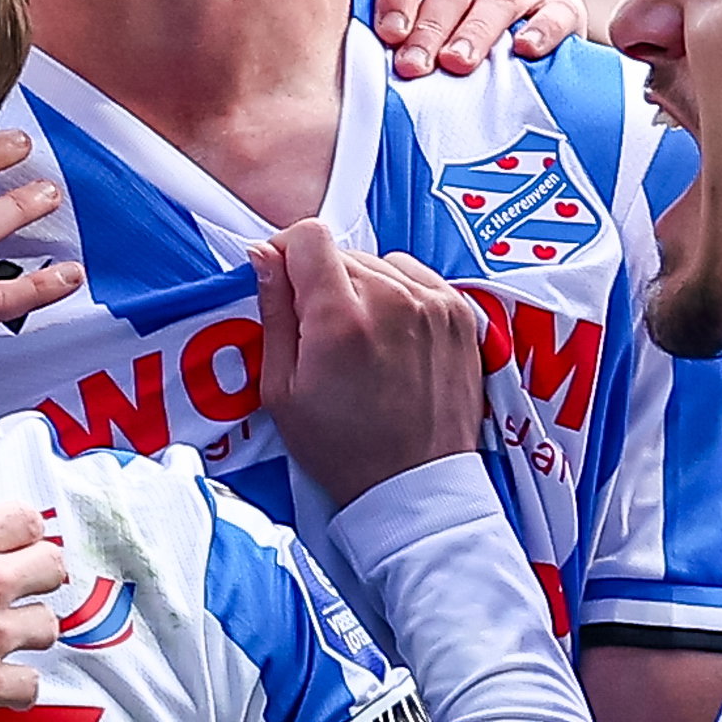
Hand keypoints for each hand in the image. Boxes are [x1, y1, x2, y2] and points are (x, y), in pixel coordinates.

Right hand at [0, 504, 66, 721]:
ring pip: (47, 626)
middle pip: (51, 566)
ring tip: (4, 636)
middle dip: (36, 575)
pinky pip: (29, 684)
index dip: (22, 533)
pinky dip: (16, 685)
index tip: (17, 544)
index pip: (27, 519)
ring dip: (27, 630)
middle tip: (19, 587)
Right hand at [251, 219, 485, 504]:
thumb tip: (262, 255)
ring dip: (362, 289)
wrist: (414, 485)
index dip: (286, 253)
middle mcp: (392, 299)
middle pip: (341, 253)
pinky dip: (398, 295)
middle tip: (321, 335)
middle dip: (322, 284)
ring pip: (378, 263)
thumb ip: (273, 312)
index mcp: (340, 317)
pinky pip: (415, 276)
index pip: (307, 236)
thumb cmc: (343, 449)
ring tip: (361, 341)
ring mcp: (432, 303)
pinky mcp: (459, 313)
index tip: (283, 281)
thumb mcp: (282, 390)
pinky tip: (391, 336)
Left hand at [372, 0, 590, 69]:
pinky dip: (543, 28)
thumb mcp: (406, 40)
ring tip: (458, 65)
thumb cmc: (439, 60)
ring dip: (476, 32)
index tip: (388, 35)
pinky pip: (559, 10)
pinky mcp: (563, 9)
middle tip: (413, 67)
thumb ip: (382, 34)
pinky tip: (524, 51)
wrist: (508, 86)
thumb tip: (337, 47)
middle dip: (430, 27)